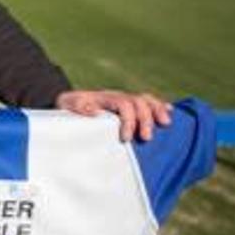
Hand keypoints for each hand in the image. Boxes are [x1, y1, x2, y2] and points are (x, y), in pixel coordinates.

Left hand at [56, 90, 171, 142]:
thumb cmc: (66, 108)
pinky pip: (147, 102)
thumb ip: (78, 107)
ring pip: (146, 100)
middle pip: (138, 102)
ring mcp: (124, 99)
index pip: (123, 104)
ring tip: (166, 124)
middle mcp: (117, 96)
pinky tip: (170, 113)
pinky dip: (159, 106)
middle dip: (145, 120)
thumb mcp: (66, 105)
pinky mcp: (128, 106)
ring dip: (157, 111)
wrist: (65, 102)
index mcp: (104, 97)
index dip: (128, 121)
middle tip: (146, 139)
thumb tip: (94, 111)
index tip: (125, 138)